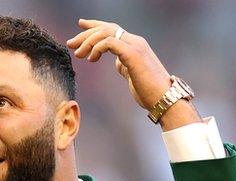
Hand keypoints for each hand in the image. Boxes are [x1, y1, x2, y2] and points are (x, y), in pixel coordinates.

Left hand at [66, 19, 200, 127]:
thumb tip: (117, 63)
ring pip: (106, 33)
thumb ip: (125, 66)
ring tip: (79, 54)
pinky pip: (109, 43)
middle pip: (106, 28)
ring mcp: (135, 46)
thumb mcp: (133, 75)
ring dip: (88, 42)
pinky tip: (91, 58)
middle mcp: (135, 41)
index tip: (80, 25)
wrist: (164, 100)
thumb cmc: (149, 92)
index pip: (112, 28)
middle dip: (85, 34)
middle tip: (71, 43)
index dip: (95, 25)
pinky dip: (97, 48)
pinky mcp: (133, 55)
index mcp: (135, 45)